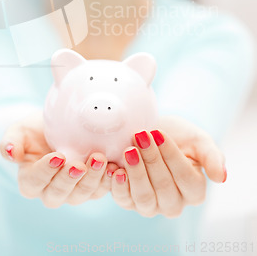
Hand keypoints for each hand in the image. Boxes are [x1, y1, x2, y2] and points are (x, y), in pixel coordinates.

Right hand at [0, 110, 114, 207]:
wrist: (58, 126)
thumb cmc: (35, 129)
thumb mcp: (19, 130)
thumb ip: (10, 141)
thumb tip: (9, 152)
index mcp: (30, 181)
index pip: (34, 182)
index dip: (45, 172)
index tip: (58, 156)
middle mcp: (51, 192)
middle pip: (59, 194)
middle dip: (70, 179)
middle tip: (80, 163)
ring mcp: (73, 192)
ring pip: (81, 194)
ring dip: (92, 180)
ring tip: (100, 160)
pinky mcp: (93, 187)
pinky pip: (101, 190)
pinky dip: (108, 180)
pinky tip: (114, 166)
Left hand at [110, 115, 225, 217]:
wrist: (151, 132)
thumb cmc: (177, 136)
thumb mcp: (197, 140)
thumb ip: (212, 156)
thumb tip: (221, 178)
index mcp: (194, 191)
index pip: (186, 178)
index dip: (171, 156)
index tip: (158, 134)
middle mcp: (173, 203)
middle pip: (164, 188)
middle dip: (151, 159)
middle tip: (141, 135)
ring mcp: (150, 205)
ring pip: (144, 198)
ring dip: (136, 173)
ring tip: (128, 150)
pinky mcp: (128, 202)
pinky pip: (123, 199)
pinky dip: (117, 185)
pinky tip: (115, 167)